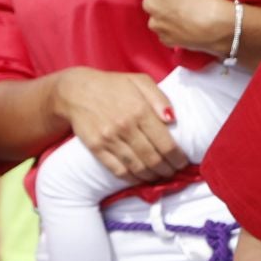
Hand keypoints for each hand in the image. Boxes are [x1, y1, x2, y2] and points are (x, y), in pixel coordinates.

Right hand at [54, 67, 186, 182]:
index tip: (183, 162)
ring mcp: (109, 139)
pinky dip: (132, 179)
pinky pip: (117, 170)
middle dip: (167, 169)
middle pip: (153, 158)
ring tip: (160, 176)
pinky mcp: (96, 148)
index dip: (177, 157)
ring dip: (152, 176)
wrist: (76, 91)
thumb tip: (173, 119)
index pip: (166, 143)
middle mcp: (126, 127)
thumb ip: (160, 98)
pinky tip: (140, 178)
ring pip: (137, 167)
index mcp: (141, 110)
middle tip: (174, 172)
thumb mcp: (140, 81)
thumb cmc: (114, 85)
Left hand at [144, 0, 231, 55]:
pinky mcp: (164, 40)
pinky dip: (175, 30)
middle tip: (188, 2)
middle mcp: (149, 3)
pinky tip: (189, 28)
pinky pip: (168, 32)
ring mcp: (155, 24)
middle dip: (167, 0)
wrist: (216, 23)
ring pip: (160, 17)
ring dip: (170, 16)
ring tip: (189, 17)